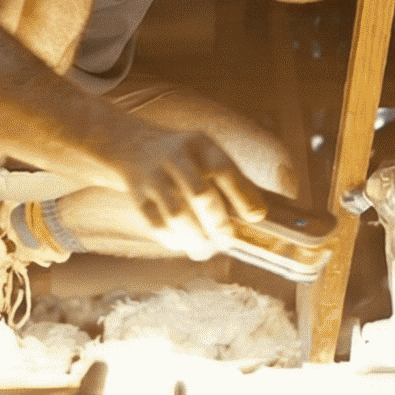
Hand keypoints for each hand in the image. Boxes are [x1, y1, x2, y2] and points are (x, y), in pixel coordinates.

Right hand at [119, 131, 267, 259]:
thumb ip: (232, 180)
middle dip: (218, 223)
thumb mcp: (208, 155)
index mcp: (201, 145)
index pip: (223, 169)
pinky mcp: (138, 195)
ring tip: (206, 249)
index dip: (242, 195)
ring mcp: (154, 176)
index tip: (256, 217)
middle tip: (228, 240)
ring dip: (196, 237)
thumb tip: (258, 215)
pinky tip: (184, 244)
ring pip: (177, 214)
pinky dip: (173, 239)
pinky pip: (156, 224)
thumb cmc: (186, 159)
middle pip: (200, 194)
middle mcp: (176, 157)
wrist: (136, 147)